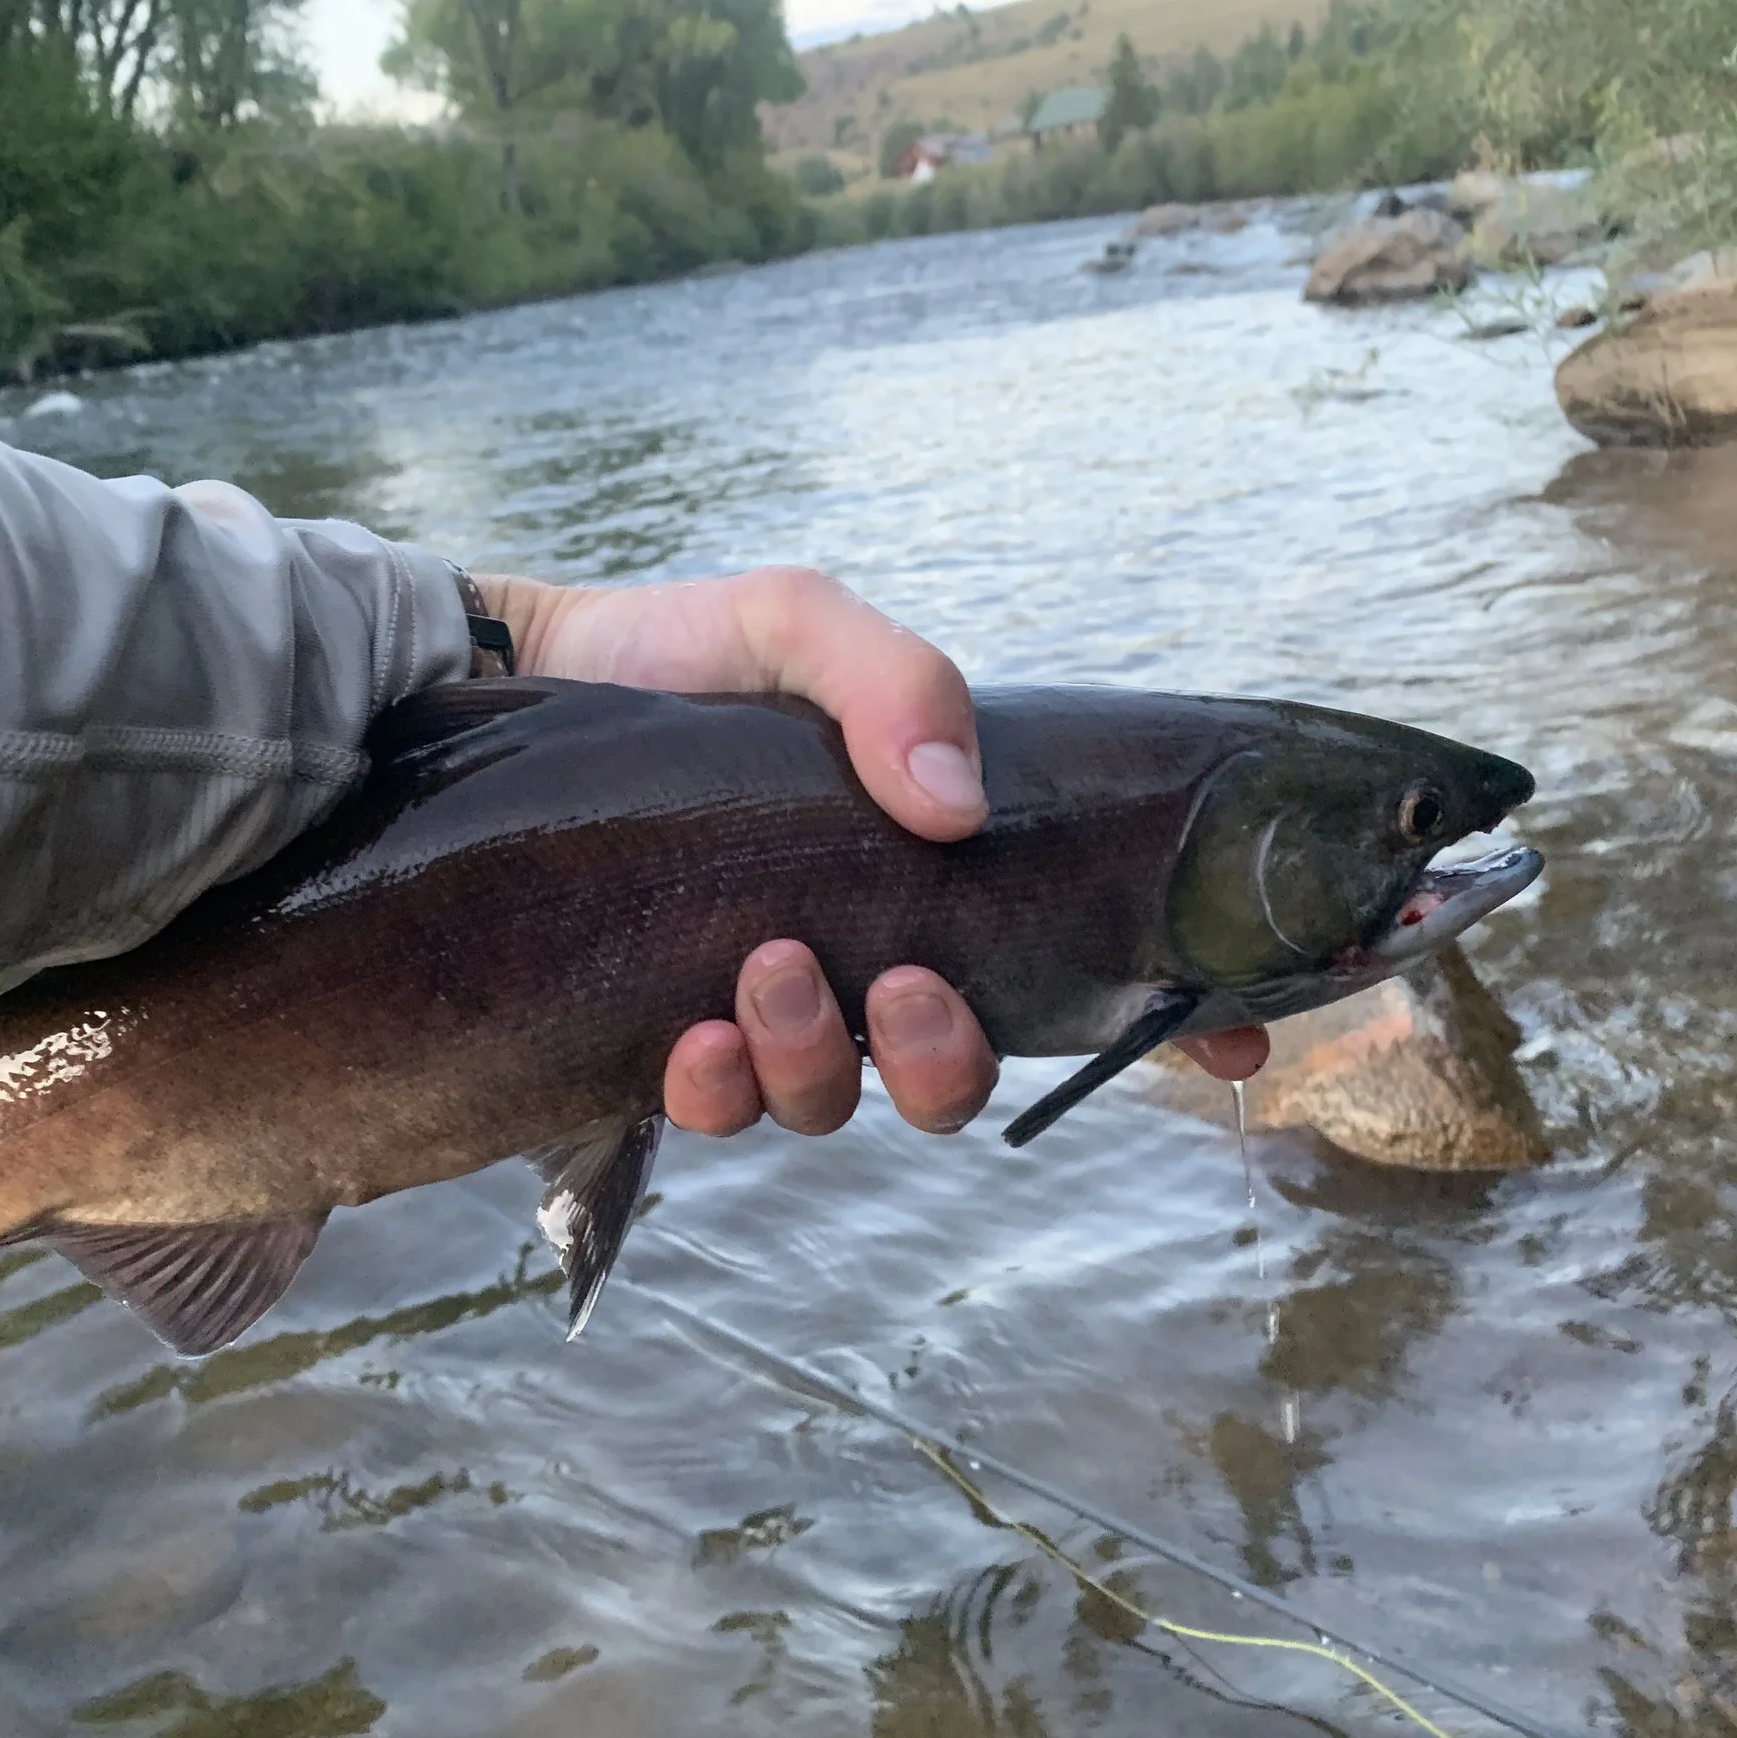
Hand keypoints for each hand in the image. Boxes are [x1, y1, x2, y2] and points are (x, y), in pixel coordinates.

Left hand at [473, 567, 1267, 1134]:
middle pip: (948, 1074)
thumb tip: (959, 804)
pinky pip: (711, 1113)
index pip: (1067, 964)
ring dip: (816, 1063)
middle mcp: (850, 957)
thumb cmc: (671, 655)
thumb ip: (893, 679)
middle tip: (903, 987)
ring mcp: (754, 1010)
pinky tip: (692, 1038)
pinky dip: (716, 1089)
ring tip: (763, 975)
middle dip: (943, 1061)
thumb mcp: (793, 624)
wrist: (509, 684)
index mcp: (920, 875)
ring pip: (832, 1103)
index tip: (1227, 1032)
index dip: (1157, 1014)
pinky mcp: (653, 1040)